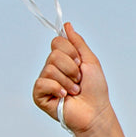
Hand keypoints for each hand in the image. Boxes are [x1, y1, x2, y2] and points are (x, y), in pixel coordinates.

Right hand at [32, 22, 113, 136]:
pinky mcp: (39, 95)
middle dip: (71, 69)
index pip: (57, 42)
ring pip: (50, 69)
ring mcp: (45, 82)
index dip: (70, 51)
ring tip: (74, 91)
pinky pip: (42, 83)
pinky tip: (64, 97)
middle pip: (54, 55)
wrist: (96, 111)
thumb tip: (67, 25)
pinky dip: (57, 89)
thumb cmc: (95, 90)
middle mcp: (52, 68)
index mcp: (62, 59)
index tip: (79, 63)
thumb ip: (78, 42)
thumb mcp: (90, 61)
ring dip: (68, 81)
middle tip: (78, 80)